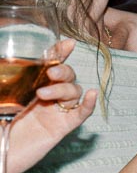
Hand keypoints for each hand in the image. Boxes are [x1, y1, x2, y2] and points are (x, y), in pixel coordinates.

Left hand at [4, 41, 97, 172]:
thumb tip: (2, 63)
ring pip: (73, 92)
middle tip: (50, 73)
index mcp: (33, 87)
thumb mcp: (1, 98)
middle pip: (67, 77)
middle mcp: (48, 97)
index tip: (67, 44)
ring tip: (44, 94)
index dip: (60, 54)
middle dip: (63, 71)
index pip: (51, 66)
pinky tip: (91, 95)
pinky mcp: (62, 128)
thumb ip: (5, 83)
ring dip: (64, 89)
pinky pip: (81, 114)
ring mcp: (56, 112)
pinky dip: (88, 104)